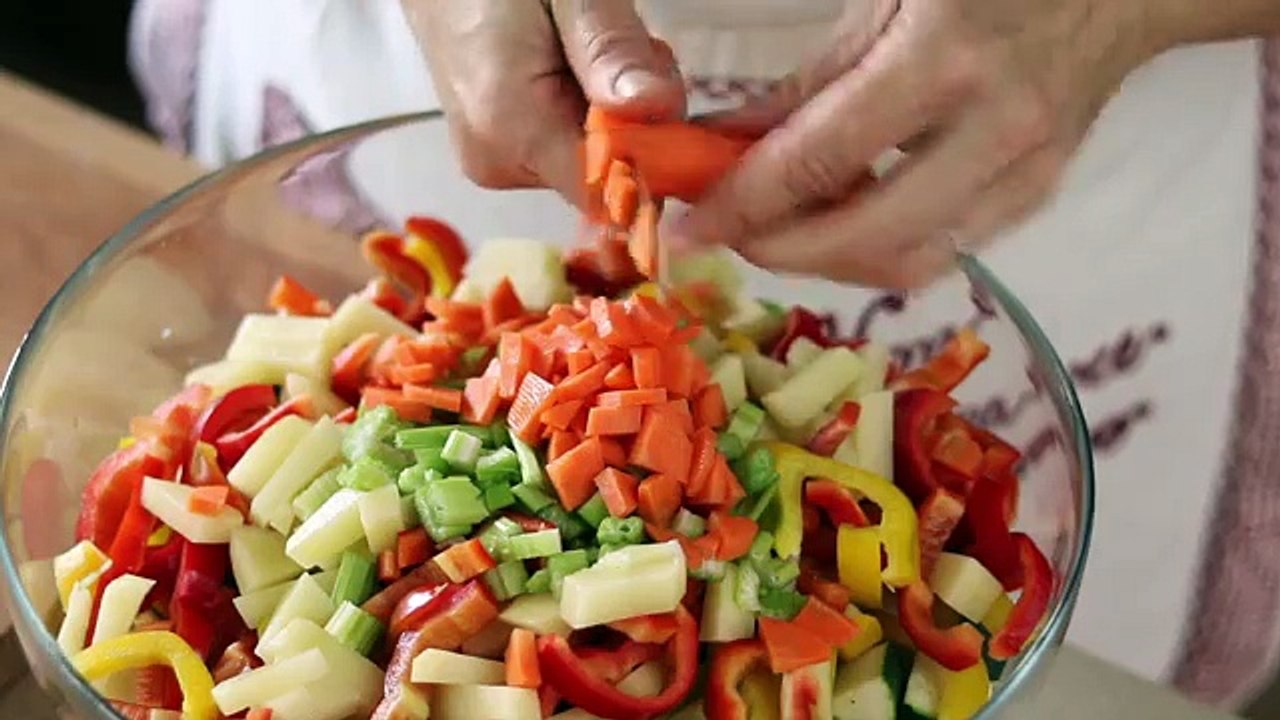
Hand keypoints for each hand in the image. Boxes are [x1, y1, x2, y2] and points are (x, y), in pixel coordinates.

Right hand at [402, 0, 684, 204]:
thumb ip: (610, 51)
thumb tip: (657, 109)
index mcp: (511, 129)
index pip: (606, 188)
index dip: (654, 159)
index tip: (672, 106)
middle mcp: (500, 164)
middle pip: (608, 173)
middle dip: (639, 119)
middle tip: (630, 47)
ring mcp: (498, 162)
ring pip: (597, 159)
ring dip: (620, 111)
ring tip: (595, 45)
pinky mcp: (501, 151)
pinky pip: (571, 145)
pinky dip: (593, 112)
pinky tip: (579, 65)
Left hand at [671, 0, 1159, 287]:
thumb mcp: (885, 2)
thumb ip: (804, 85)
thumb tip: (727, 146)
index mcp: (942, 59)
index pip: (822, 160)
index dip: (746, 204)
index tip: (692, 227)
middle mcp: (993, 127)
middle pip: (868, 237)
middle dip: (782, 252)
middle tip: (732, 238)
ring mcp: (1027, 172)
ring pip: (910, 264)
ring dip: (831, 263)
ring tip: (782, 234)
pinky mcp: (1040, 197)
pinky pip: (946, 252)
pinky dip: (882, 252)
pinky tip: (846, 226)